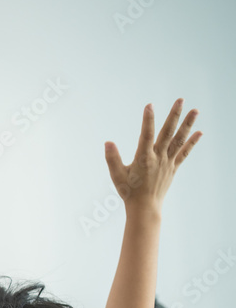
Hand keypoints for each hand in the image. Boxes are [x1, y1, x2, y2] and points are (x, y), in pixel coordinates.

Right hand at [105, 99, 201, 214]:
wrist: (145, 207)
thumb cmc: (129, 191)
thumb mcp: (116, 175)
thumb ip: (112, 158)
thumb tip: (108, 142)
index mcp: (143, 158)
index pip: (146, 135)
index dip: (147, 120)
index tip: (150, 105)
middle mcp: (158, 158)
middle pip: (168, 132)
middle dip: (174, 115)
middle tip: (180, 100)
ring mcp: (167, 162)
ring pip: (179, 140)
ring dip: (187, 124)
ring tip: (195, 110)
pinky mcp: (173, 168)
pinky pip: (184, 153)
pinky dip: (192, 143)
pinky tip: (199, 132)